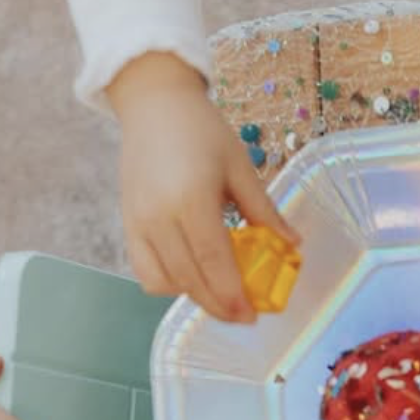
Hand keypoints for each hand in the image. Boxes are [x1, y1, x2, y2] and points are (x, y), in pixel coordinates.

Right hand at [107, 51, 298, 323]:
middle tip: (243, 315)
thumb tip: (292, 245)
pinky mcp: (128, 224)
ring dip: (195, 296)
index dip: (233, 295)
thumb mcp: (240, 167)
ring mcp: (139, 222)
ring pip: (166, 282)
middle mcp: (160, 216)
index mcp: (192, 198)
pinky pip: (145, 272)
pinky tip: (192, 277)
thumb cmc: (201, 130)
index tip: (252, 315)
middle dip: (219, 305)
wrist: (153, 103)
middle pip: (190, 280)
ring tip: (220, 294)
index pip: (213, 262)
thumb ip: (264, 211)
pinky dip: (169, 284)